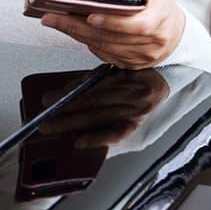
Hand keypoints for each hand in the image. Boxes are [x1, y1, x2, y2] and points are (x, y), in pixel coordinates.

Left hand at [31, 66, 169, 147]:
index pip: (91, 90)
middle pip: (92, 105)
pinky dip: (98, 138)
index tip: (48, 100)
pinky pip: (117, 133)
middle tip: (43, 118)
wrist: (167, 77)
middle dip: (64, 112)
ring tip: (52, 128)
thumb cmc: (138, 72)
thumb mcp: (117, 67)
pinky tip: (81, 142)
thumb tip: (68, 90)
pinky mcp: (138, 124)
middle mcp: (132, 95)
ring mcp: (137, 111)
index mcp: (126, 78)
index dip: (68, 96)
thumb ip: (94, 78)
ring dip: (73, 125)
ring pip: (99, 118)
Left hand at [34, 0, 185, 68]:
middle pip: (113, 37)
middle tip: (54, 16)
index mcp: (161, 15)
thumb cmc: (155, 2)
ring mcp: (143, 56)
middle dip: (79, 26)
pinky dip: (86, 42)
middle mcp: (155, 40)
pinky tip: (72, 30)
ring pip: (105, 48)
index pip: (139, 24)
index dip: (113, 22)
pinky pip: (104, 55)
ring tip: (56, 21)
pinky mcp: (132, 65)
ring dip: (77, 34)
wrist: (174, 30)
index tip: (90, 15)